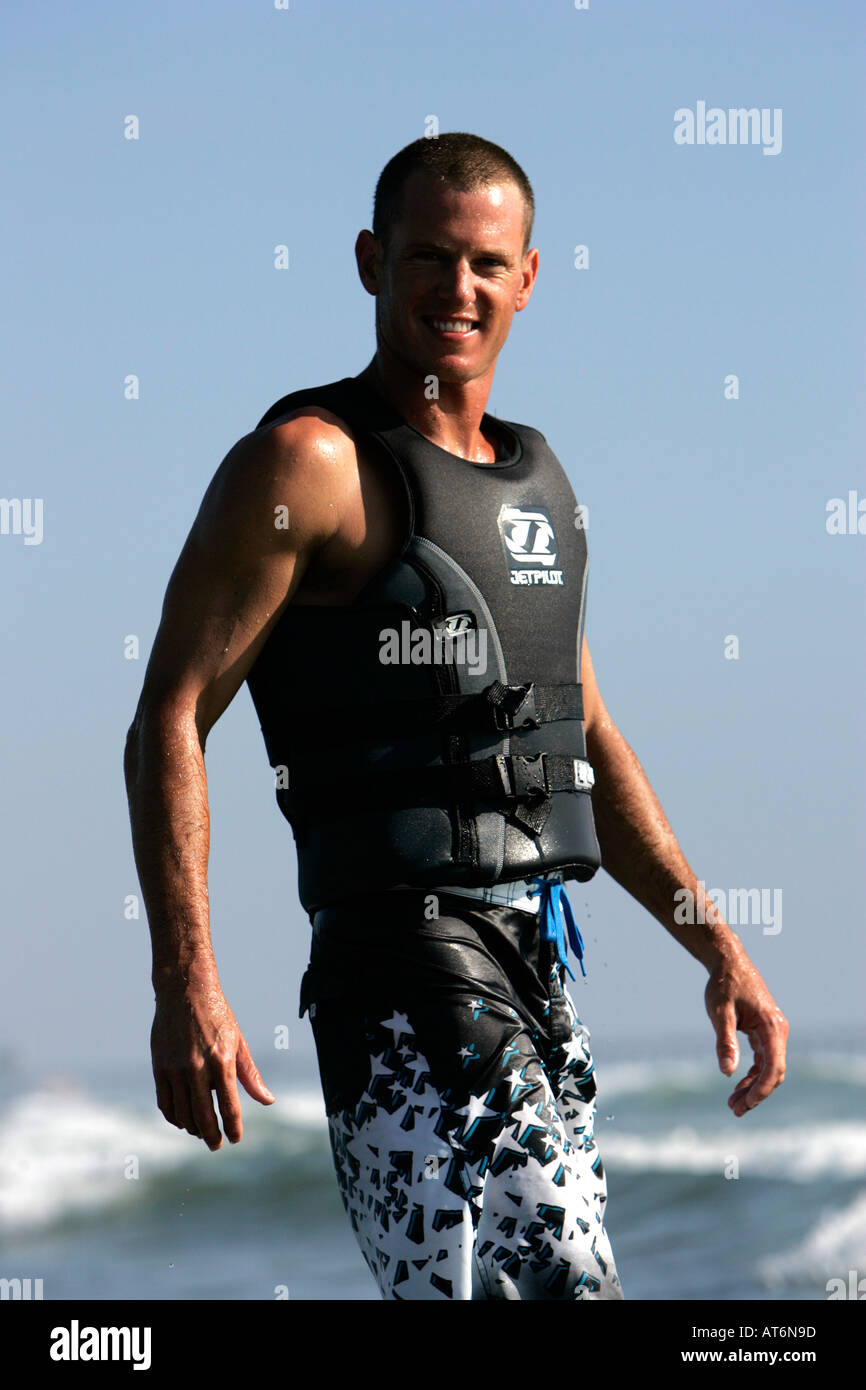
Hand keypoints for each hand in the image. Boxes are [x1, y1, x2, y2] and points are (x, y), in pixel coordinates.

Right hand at [151, 980, 273, 1148]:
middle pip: (203, 1116)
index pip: (228, 1106)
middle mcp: (197, 1067)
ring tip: (201, 1132)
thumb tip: (268, 1101)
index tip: (235, 1139)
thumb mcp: (238, 1041)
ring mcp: (175, 1068)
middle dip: (212, 1136)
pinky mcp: (159, 1067)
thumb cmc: (217, 1015)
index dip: (233, 1127)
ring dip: (193, 1128)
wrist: (184, 990)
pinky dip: (174, 1117)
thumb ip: (251, 1075)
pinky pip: (165, 1102)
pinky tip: (182, 1120)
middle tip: (217, 1145)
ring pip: (182, 1113)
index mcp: (222, 1061)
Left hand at [704, 950, 788, 1115]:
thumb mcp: (720, 1012)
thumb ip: (724, 1041)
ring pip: (769, 1069)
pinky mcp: (765, 1032)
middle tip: (734, 1110)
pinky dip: (752, 1075)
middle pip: (774, 1073)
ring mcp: (774, 1032)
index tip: (745, 1105)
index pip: (773, 1067)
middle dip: (756, 1094)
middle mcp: (779, 1031)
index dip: (761, 1090)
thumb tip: (727, 1072)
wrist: (729, 962)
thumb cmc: (723, 984)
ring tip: (734, 1104)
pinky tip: (738, 1086)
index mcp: (772, 1027)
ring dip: (754, 1088)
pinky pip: (764, 1060)